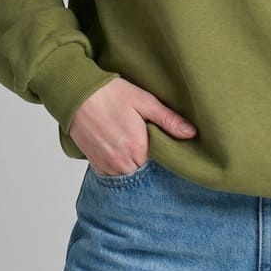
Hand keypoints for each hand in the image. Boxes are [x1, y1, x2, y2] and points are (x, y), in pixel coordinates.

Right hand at [68, 77, 197, 175]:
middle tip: (153, 147)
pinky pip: (113, 176)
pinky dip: (120, 168)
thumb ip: (168, 120)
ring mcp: (107, 165)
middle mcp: (122, 162)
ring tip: (138, 149)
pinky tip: (123, 153)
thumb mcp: (145, 101)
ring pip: (129, 176)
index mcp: (138, 148)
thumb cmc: (112, 94)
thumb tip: (191, 133)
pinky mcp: (95, 164)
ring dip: (135, 167)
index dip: (166, 157)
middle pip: (145, 173)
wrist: (78, 94)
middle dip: (151, 164)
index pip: (161, 165)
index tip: (168, 148)